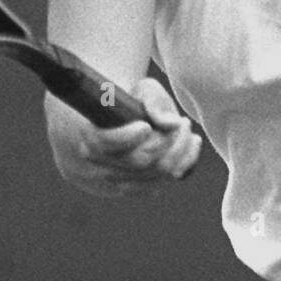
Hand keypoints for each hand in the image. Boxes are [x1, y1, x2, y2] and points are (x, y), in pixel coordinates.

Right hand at [48, 77, 201, 196]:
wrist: (114, 125)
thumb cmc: (128, 104)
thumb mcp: (139, 90)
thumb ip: (152, 97)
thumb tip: (169, 122)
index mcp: (90, 136)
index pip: (104, 144)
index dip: (125, 137)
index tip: (144, 126)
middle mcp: (99, 166)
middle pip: (140, 161)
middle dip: (168, 140)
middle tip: (182, 121)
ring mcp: (116, 184)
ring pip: (156, 175)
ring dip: (179, 151)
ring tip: (186, 129)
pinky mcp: (134, 190)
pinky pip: (162, 183)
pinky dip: (183, 163)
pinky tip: (190, 143)